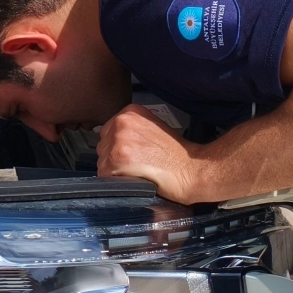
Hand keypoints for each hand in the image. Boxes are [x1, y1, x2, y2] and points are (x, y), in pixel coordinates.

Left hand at [98, 105, 212, 203]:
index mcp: (130, 112)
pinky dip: (117, 180)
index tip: (132, 154)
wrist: (190, 169)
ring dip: (115, 171)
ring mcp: (118, 139)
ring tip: (138, 171)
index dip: (118, 147)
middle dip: (114, 158)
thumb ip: (131, 129)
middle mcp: (121, 121)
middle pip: (103, 146)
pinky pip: (105, 174)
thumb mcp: (153, 127)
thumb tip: (113, 141)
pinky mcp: (117, 158)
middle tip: (137, 164)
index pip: (108, 132)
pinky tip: (136, 177)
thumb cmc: (175, 154)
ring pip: (102, 161)